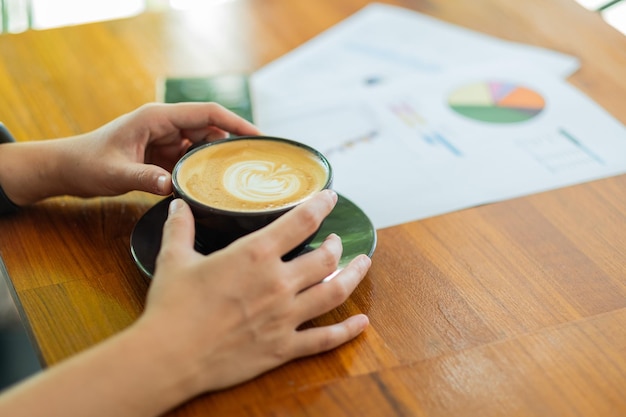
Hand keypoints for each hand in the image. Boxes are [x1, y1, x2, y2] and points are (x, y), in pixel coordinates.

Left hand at [64, 102, 260, 197]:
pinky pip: (191, 159)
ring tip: (240, 175)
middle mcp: (165, 125)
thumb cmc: (88, 163)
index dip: (234, 121)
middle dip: (232, 142)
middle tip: (255, 161)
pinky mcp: (163, 155)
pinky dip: (203, 169)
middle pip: (210, 128)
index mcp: (157, 118)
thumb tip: (173, 187)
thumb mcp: (115, 172)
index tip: (257, 135)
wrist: (68, 168)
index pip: (205, 112)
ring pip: (203, 145)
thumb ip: (144, 178)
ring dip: (218, 158)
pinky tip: (215, 184)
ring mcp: (165, 140)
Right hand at [139, 189, 370, 393]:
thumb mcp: (173, 260)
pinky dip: (347, 331)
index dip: (320, 205)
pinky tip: (362, 323)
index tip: (329, 197)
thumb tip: (179, 207)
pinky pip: (324, 339)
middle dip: (337, 245)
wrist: (169, 357)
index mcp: (255, 255)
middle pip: (326, 258)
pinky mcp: (283, 347)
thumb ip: (180, 230)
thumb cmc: (171, 307)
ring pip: (335, 293)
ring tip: (362, 264)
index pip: (301, 221)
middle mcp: (278, 283)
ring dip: (353, 277)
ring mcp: (285, 317)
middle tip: (337, 240)